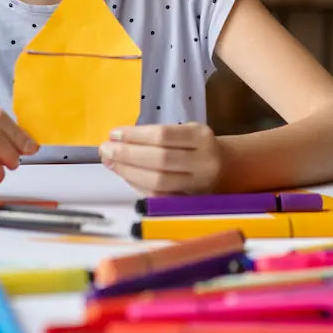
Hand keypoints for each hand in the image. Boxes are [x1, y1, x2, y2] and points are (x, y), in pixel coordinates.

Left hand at [98, 123, 222, 194]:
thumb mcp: (186, 132)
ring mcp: (198, 184)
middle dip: (127, 154)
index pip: (163, 135)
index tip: (114, 134)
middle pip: (160, 159)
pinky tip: (126, 176)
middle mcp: (203, 160)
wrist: (227, 167)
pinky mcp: (190, 201)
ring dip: (128, 171)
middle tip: (106, 149)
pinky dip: (138, 186)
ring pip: (158, 181)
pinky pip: (159, 196)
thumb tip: (117, 141)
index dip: (135, 135)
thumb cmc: (197, 146)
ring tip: (110, 162)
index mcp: (201, 136)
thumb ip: (158, 136)